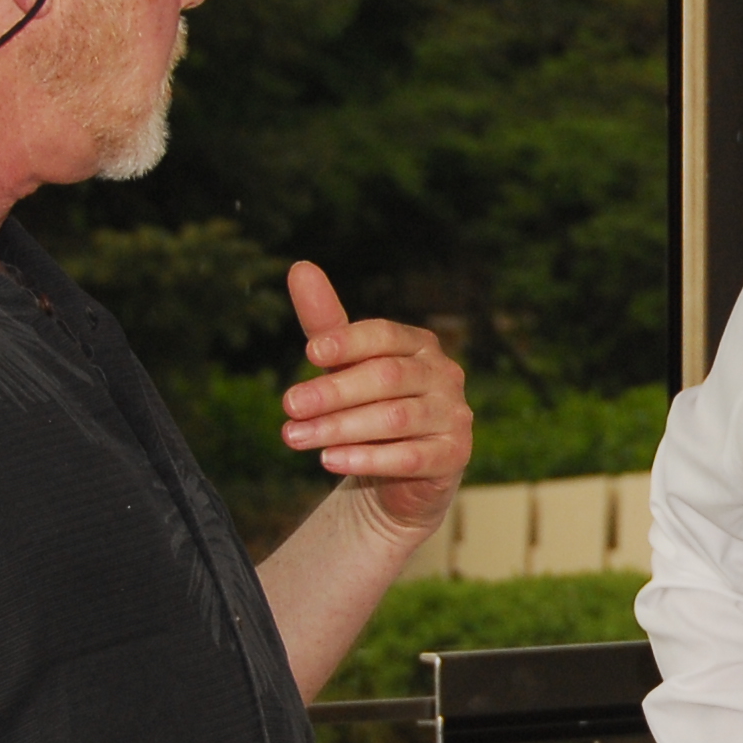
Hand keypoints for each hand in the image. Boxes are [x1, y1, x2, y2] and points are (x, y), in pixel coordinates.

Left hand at [281, 262, 470, 538]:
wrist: (403, 475)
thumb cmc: (370, 407)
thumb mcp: (344, 365)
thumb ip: (326, 323)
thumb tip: (299, 267)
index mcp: (419, 345)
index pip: (384, 334)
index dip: (347, 341)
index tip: (308, 353)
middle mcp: (444, 375)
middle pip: (387, 377)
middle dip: (333, 392)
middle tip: (288, 405)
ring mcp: (454, 415)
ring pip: (395, 418)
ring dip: (340, 427)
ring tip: (295, 437)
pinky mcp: (454, 455)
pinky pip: (410, 457)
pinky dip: (367, 458)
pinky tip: (329, 460)